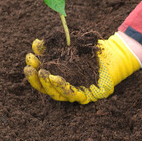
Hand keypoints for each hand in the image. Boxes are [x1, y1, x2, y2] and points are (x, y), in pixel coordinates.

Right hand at [23, 33, 141, 103]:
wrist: (112, 54)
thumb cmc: (89, 51)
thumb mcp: (70, 45)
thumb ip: (54, 46)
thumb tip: (36, 43)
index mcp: (58, 78)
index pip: (41, 79)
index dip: (33, 70)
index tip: (29, 57)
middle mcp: (65, 88)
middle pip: (45, 88)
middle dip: (36, 78)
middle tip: (31, 66)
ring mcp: (76, 94)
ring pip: (56, 94)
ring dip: (47, 83)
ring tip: (42, 72)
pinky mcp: (88, 96)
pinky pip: (73, 94)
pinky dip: (62, 87)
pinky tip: (55, 78)